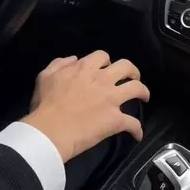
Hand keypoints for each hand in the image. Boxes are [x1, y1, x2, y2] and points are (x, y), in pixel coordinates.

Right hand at [22, 51, 149, 163]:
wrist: (51, 130)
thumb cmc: (45, 104)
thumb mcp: (45, 76)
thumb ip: (59, 63)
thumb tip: (73, 58)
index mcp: (85, 68)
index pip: (102, 56)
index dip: (106, 61)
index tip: (105, 68)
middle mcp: (102, 80)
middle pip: (126, 67)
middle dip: (132, 71)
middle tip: (132, 77)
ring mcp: (111, 99)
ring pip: (137, 89)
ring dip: (143, 92)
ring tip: (144, 97)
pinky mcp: (116, 120)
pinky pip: (133, 123)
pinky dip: (137, 129)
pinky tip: (137, 134)